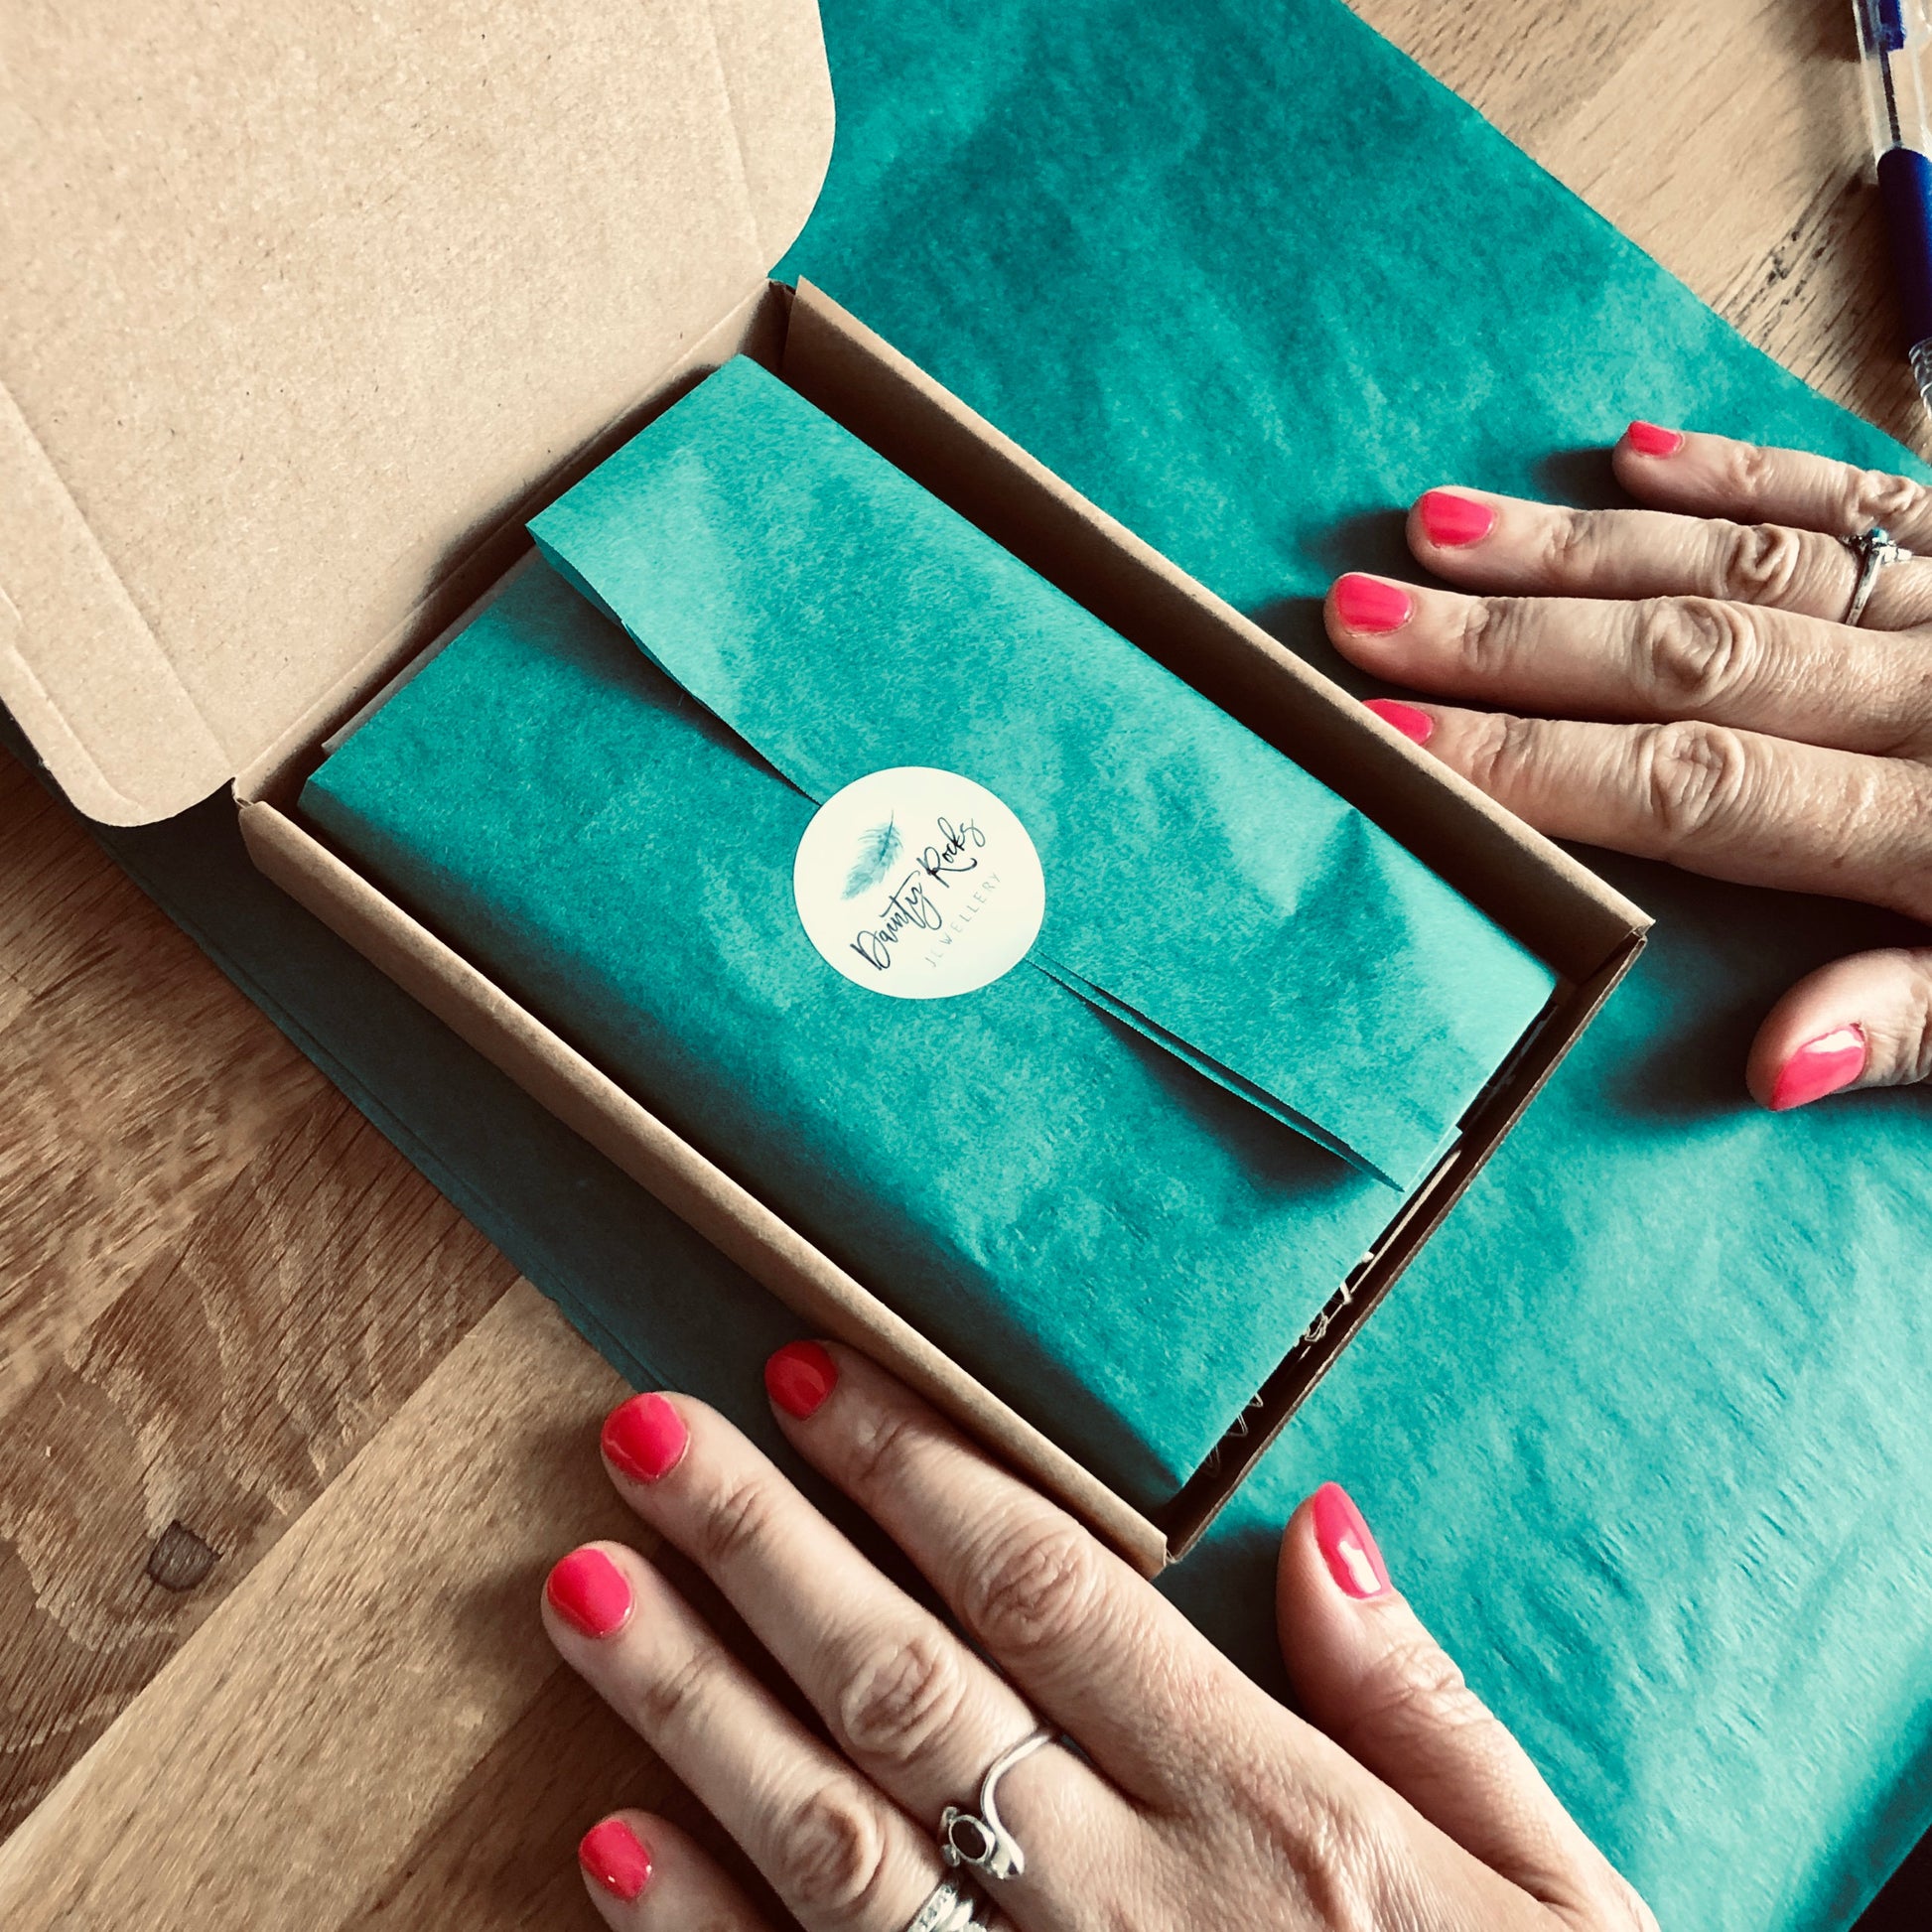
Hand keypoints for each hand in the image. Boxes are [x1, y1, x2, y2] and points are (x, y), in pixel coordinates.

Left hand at [542, 1342, 1652, 1929]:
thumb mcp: (1556, 1898)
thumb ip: (1428, 1711)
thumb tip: (1321, 1525)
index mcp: (1269, 1812)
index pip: (1049, 1595)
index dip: (917, 1474)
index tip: (811, 1379)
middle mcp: (1132, 1899)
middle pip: (907, 1687)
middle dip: (761, 1546)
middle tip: (640, 1433)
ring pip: (829, 1839)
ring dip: (691, 1708)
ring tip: (582, 1589)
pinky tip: (606, 1848)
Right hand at [1326, 424, 1931, 1111]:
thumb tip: (1770, 1061)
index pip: (1697, 787)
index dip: (1536, 764)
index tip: (1399, 739)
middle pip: (1689, 656)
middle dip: (1509, 639)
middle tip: (1357, 612)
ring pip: (1752, 559)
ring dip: (1583, 542)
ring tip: (1438, 525)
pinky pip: (1869, 490)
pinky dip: (1751, 465)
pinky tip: (1638, 446)